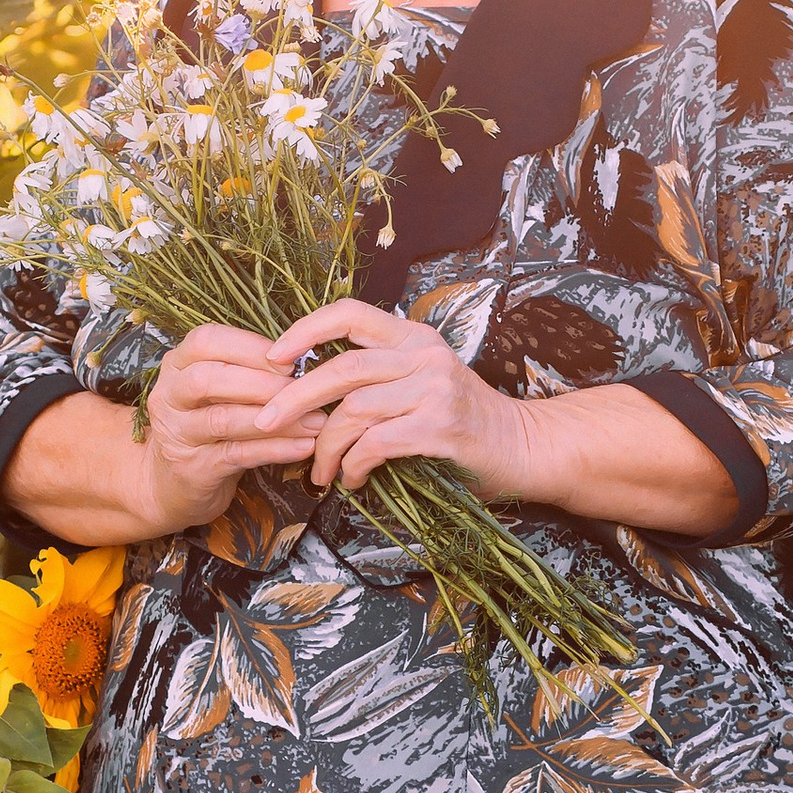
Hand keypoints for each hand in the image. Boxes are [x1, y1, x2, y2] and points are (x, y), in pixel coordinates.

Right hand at [139, 323, 329, 529]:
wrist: (171, 485)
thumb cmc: (207, 428)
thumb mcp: (217, 393)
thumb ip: (245, 372)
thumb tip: (303, 359)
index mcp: (176, 367)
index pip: (204, 341)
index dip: (250, 347)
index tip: (290, 361)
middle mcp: (169, 397)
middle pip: (208, 379)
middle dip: (261, 383)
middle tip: (305, 390)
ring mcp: (177, 434)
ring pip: (224, 420)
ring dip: (276, 419)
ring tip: (315, 420)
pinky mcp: (193, 469)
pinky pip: (237, 455)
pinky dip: (274, 449)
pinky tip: (303, 447)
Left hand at [257, 299, 534, 497]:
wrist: (526, 448)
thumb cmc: (466, 424)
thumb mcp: (424, 384)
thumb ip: (379, 380)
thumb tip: (310, 397)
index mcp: (414, 337)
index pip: (349, 313)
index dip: (304, 330)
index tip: (272, 357)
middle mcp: (424, 355)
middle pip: (341, 366)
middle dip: (294, 398)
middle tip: (265, 422)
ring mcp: (434, 389)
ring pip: (354, 410)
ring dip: (325, 446)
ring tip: (319, 471)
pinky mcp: (440, 427)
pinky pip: (377, 443)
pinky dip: (354, 465)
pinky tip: (352, 479)